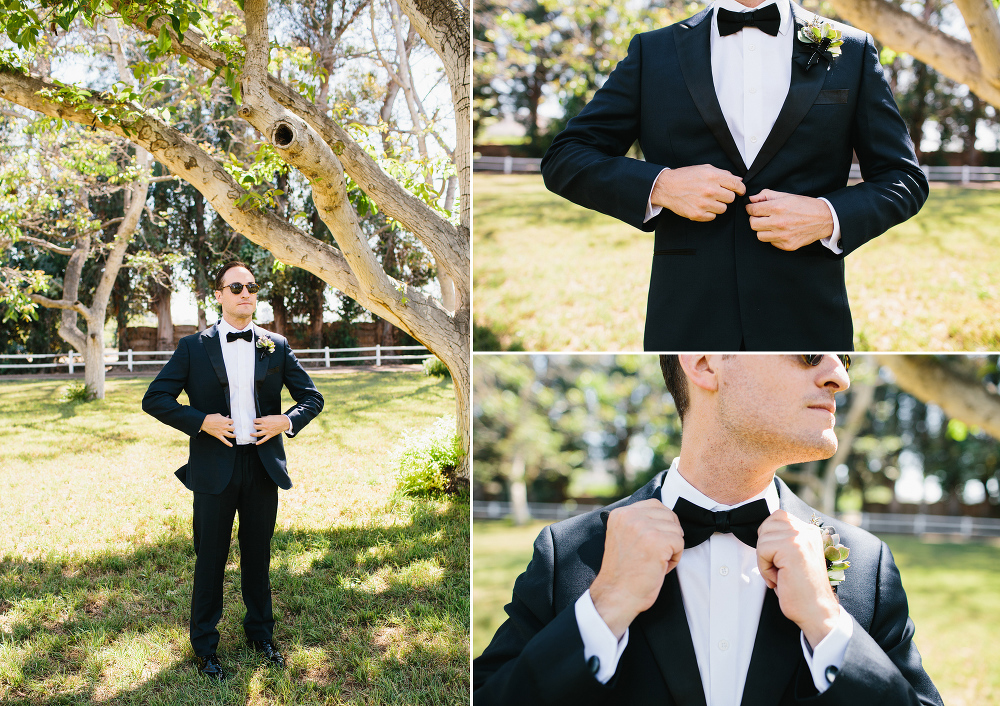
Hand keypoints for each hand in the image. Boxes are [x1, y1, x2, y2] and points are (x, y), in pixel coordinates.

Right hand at [200, 413, 234, 446]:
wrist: (204, 422)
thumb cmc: (210, 418)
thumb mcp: (218, 415)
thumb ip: (224, 417)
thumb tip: (227, 417)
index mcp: (225, 421)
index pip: (232, 421)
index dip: (231, 422)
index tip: (230, 422)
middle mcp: (225, 426)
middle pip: (233, 428)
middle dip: (232, 428)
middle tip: (231, 428)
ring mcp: (222, 432)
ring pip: (231, 435)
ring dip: (233, 435)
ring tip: (234, 435)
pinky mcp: (218, 436)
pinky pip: (224, 441)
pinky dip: (228, 443)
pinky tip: (231, 445)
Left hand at [252, 415, 289, 443]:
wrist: (284, 422)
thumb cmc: (278, 418)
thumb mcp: (270, 416)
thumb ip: (264, 418)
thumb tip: (260, 420)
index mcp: (264, 420)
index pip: (255, 421)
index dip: (254, 421)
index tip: (254, 421)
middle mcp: (264, 426)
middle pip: (255, 427)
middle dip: (254, 426)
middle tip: (254, 426)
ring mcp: (267, 431)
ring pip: (257, 434)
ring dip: (253, 434)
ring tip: (250, 434)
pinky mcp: (270, 435)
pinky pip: (264, 440)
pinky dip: (260, 442)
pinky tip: (256, 443)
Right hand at [589, 499, 684, 639]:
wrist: (617, 595)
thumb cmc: (623, 572)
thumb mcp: (623, 537)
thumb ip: (637, 522)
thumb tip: (664, 514)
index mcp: (620, 514)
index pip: (655, 505)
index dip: (662, 523)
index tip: (653, 541)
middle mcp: (630, 516)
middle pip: (668, 515)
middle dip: (668, 535)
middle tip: (655, 554)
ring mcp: (643, 528)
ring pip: (676, 529)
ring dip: (672, 548)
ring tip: (656, 561)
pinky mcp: (656, 542)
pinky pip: (679, 542)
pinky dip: (675, 558)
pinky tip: (660, 567)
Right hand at [651, 165, 745, 221]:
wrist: (666, 187)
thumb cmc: (685, 176)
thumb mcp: (705, 169)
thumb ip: (723, 174)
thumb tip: (739, 180)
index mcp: (713, 176)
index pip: (736, 185)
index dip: (740, 189)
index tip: (739, 191)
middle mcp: (710, 190)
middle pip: (731, 198)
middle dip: (726, 196)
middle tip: (717, 194)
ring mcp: (704, 203)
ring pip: (723, 209)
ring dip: (717, 205)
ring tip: (707, 200)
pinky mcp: (698, 214)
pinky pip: (713, 217)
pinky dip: (709, 213)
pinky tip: (701, 206)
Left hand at [746, 190, 833, 250]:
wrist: (824, 219)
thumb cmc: (805, 206)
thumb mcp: (786, 195)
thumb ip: (766, 195)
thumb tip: (751, 199)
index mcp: (778, 208)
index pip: (752, 210)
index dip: (750, 208)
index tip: (752, 208)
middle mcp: (779, 223)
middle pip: (752, 224)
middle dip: (755, 219)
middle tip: (762, 216)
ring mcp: (783, 236)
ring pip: (759, 235)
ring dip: (762, 229)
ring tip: (771, 224)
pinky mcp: (787, 245)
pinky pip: (771, 242)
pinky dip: (773, 237)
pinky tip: (781, 231)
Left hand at [756, 510, 839, 648]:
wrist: (816, 612)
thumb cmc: (802, 590)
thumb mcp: (794, 557)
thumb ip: (784, 540)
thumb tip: (763, 531)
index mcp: (809, 531)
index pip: (777, 517)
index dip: (770, 539)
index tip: (779, 560)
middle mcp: (807, 531)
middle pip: (767, 525)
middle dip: (766, 549)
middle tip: (779, 569)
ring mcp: (801, 538)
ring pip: (763, 538)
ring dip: (765, 560)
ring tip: (781, 575)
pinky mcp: (792, 548)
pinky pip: (762, 550)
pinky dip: (764, 568)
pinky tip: (779, 579)